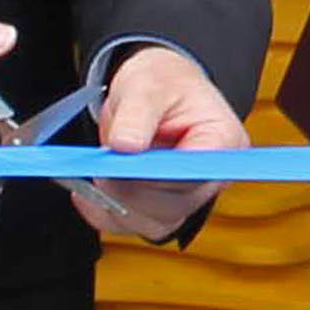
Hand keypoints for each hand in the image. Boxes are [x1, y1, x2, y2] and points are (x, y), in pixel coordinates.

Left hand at [77, 43, 251, 243]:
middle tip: (101, 166)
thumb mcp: (148, 84)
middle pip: (175, 204)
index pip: (197, 173)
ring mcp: (186, 198)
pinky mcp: (160, 209)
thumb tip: (124, 146)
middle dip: (131, 189)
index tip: (125, 159)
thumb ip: (137, 114)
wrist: (153, 93)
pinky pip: (132, 225)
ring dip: (116, 205)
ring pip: (153, 223)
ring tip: (96, 172)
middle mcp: (210, 177)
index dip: (159, 175)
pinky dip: (104, 213)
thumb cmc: (162, 84)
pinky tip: (87, 194)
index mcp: (222, 141)